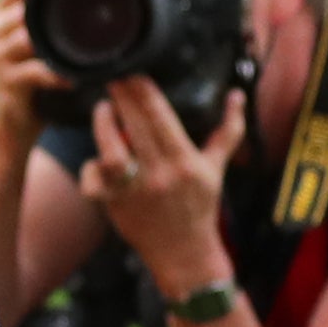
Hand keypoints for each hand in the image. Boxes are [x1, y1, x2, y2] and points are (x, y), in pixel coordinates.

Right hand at [0, 0, 68, 127]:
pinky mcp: (8, 83)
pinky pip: (33, 73)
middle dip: (39, 7)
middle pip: (14, 9)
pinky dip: (54, 75)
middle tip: (69, 1)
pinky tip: (70, 78)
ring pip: (23, 39)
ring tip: (70, 44)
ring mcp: (0, 59)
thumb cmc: (34, 71)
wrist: (18, 116)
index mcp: (5, 16)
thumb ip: (48, 16)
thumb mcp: (38, 40)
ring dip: (47, 41)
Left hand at [78, 73, 245, 297]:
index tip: (134, 72)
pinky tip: (95, 158)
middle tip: (112, 77)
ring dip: (103, 127)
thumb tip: (236, 95)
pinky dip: (90, 169)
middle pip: (136, 127)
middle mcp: (160, 175)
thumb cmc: (200, 207)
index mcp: (185, 162)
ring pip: (111, 154)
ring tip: (103, 109)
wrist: (184, 254)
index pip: (162, 117)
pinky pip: (94, 183)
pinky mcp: (115, 206)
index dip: (144, 91)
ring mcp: (135, 192)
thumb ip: (228, 130)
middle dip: (121, 97)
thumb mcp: (217, 168)